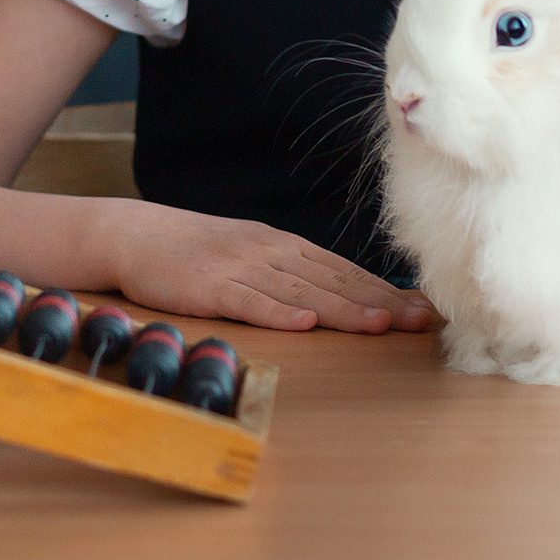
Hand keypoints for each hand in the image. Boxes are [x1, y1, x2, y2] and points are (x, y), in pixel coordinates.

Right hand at [93, 197, 435, 333]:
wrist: (135, 234)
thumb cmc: (197, 250)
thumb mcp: (250, 253)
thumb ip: (292, 272)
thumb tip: (341, 294)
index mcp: (282, 245)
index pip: (344, 270)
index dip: (385, 290)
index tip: (424, 309)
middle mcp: (269, 252)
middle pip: (334, 281)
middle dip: (381, 302)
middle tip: (422, 321)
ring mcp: (240, 267)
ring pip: (301, 292)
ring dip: (344, 309)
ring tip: (381, 325)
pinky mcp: (209, 286)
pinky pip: (249, 302)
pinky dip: (278, 312)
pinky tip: (305, 324)